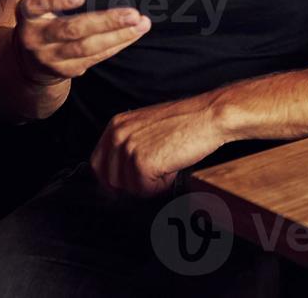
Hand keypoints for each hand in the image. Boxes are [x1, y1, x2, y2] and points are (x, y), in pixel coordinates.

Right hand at [13, 0, 150, 85]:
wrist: (28, 60)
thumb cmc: (45, 18)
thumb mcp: (43, 4)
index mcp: (27, 12)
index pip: (37, 4)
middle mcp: (34, 37)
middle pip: (71, 29)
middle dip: (105, 21)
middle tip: (132, 14)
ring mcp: (48, 57)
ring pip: (87, 47)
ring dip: (119, 35)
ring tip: (141, 23)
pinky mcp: (64, 70)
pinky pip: (95, 57)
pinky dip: (117, 44)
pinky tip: (134, 33)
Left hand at [90, 93, 228, 196]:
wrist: (209, 116)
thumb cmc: (187, 121)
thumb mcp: (148, 127)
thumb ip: (128, 146)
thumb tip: (118, 176)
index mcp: (116, 125)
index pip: (98, 164)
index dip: (112, 180)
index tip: (126, 186)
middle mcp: (117, 135)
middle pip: (111, 181)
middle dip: (134, 183)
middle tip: (157, 172)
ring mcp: (128, 148)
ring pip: (129, 188)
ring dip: (151, 184)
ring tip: (168, 164)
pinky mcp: (142, 162)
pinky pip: (145, 190)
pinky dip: (161, 186)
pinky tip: (173, 167)